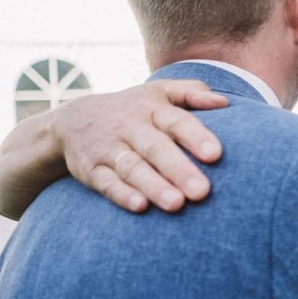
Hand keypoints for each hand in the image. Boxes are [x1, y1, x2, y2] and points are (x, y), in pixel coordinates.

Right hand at [56, 80, 227, 212]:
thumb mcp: (159, 92)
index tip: (215, 154)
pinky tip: (139, 207)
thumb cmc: (133, 109)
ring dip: (153, 186)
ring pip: (132, 168)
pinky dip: (121, 194)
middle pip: (156, 148)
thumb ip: (191, 93)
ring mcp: (109, 149)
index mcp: (152, 109)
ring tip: (176, 205)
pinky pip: (106, 183)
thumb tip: (224, 103)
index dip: (196, 136)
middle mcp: (130, 127)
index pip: (177, 121)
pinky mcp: (90, 170)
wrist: (73, 120)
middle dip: (178, 169)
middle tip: (202, 191)